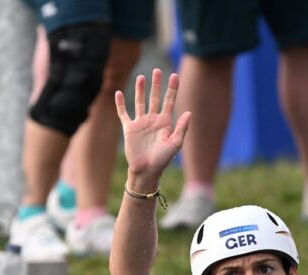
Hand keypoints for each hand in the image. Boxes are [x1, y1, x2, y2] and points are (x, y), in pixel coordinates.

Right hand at [114, 69, 190, 190]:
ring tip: (141, 77)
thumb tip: (189, 112)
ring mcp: (140, 123)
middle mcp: (153, 120)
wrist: (146, 170)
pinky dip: (120, 104)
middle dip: (156, 85)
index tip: (174, 75)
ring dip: (140, 90)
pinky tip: (118, 93)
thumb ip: (181, 128)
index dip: (172, 88)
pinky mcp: (129, 128)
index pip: (169, 101)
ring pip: (140, 102)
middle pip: (155, 98)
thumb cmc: (162, 159)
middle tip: (157, 71)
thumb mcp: (175, 144)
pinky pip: (123, 113)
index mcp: (165, 122)